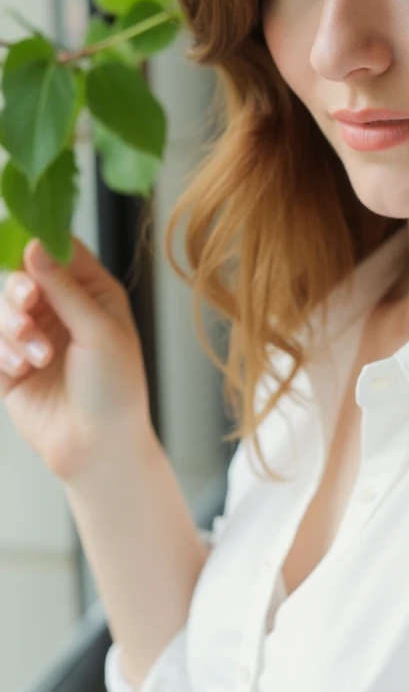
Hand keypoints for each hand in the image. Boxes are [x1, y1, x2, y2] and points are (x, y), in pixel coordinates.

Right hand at [0, 236, 153, 479]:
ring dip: (13, 328)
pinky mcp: (10, 364)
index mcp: (93, 293)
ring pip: (2, 309)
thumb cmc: (114, 388)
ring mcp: (34, 336)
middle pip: (21, 277)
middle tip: (29, 306)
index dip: (39, 247)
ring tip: (36, 357)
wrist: (97, 446)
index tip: (27, 253)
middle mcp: (62, 309)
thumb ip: (64, 287)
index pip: (60, 252)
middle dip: (19, 292)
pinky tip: (19, 370)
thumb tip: (35, 244)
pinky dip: (1, 352)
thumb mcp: (98, 330)